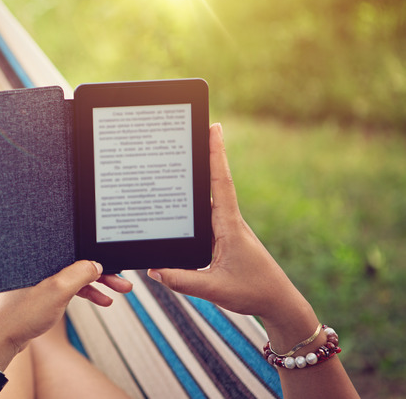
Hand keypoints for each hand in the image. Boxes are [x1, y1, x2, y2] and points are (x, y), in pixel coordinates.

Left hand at [0, 261, 131, 368]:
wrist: (4, 338)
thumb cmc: (23, 313)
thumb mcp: (58, 291)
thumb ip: (80, 274)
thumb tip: (97, 264)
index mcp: (42, 254)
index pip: (75, 248)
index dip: (97, 255)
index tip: (116, 263)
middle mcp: (42, 261)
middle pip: (78, 261)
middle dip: (103, 271)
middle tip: (124, 282)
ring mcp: (43, 276)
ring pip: (77, 275)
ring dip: (98, 284)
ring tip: (120, 291)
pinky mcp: (44, 290)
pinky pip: (70, 287)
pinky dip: (86, 293)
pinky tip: (102, 300)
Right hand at [147, 123, 309, 321]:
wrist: (278, 303)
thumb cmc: (253, 292)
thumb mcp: (214, 289)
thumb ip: (182, 280)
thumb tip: (153, 270)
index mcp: (229, 227)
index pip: (220, 184)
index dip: (216, 155)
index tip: (215, 128)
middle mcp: (229, 222)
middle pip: (215, 182)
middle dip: (207, 154)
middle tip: (197, 128)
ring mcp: (227, 229)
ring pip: (211, 198)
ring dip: (201, 176)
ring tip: (186, 155)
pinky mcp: (224, 239)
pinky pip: (207, 215)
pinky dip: (196, 202)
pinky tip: (183, 200)